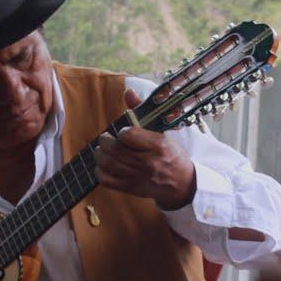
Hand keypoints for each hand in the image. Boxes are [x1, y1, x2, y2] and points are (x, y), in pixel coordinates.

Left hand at [93, 89, 196, 209]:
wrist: (181, 183)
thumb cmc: (171, 155)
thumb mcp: (162, 133)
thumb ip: (143, 112)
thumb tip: (128, 92)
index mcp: (158, 145)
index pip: (129, 135)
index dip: (122, 131)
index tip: (123, 131)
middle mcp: (148, 162)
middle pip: (115, 149)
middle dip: (105, 141)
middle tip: (105, 138)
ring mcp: (139, 177)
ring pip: (108, 164)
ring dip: (100, 154)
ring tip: (101, 150)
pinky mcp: (131, 188)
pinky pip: (107, 180)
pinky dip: (100, 171)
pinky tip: (102, 166)